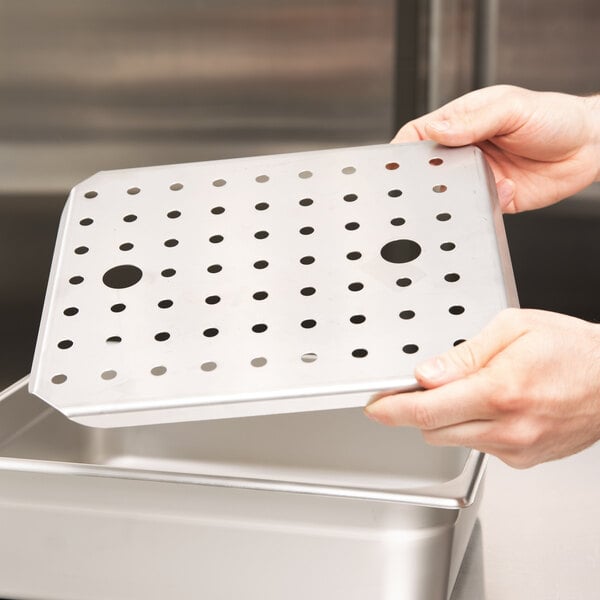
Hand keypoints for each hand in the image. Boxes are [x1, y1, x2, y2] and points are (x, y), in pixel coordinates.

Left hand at [364, 309, 599, 467]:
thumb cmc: (571, 349)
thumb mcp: (513, 329)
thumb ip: (463, 355)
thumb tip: (427, 373)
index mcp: (499, 390)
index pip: (427, 409)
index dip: (393, 409)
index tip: (375, 407)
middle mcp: (508, 426)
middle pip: (433, 430)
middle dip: (417, 410)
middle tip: (419, 388)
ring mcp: (517, 447)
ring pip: (454, 440)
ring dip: (446, 418)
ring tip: (471, 390)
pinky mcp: (524, 458)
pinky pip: (479, 446)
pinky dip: (472, 427)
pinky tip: (493, 406)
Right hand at [393, 85, 599, 213]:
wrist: (590, 147)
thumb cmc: (554, 117)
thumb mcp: (512, 108)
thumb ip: (473, 121)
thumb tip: (438, 130)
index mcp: (460, 123)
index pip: (419, 137)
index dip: (402, 152)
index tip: (394, 165)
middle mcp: (464, 152)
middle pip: (427, 169)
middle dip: (426, 179)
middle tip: (437, 180)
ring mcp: (476, 176)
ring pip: (448, 194)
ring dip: (458, 195)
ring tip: (477, 185)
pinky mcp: (492, 199)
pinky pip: (475, 209)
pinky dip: (484, 205)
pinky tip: (505, 190)